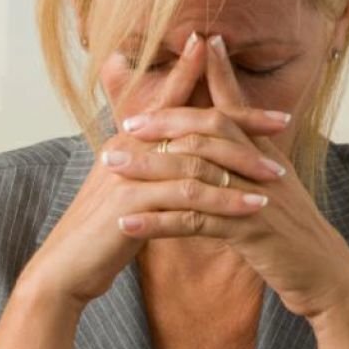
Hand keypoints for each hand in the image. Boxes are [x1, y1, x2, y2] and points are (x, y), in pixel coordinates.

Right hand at [18, 33, 289, 311]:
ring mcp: (127, 172)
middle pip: (194, 123)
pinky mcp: (130, 202)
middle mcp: (128, 146)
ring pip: (196, 159)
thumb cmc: (100, 232)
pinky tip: (252, 208)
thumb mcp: (129, 191)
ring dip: (240, 166)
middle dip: (241, 121)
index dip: (214, 88)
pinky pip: (187, 196)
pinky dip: (224, 200)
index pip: (177, 104)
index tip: (250, 81)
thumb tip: (183, 158)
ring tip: (277, 177)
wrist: (65, 267)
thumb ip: (153, 168)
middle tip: (283, 122)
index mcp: (129, 139)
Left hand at [109, 34, 348, 320]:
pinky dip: (156, 222)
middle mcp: (263, 169)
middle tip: (126, 124)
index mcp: (267, 156)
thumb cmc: (291, 236)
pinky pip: (194, 221)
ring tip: (111, 165)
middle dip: (165, 123)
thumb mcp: (271, 191)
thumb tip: (221, 142)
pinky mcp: (248, 231)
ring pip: (196, 172)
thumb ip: (248, 162)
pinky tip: (127, 223)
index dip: (219, 75)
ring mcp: (256, 197)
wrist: (328, 277)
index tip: (196, 44)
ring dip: (149, 168)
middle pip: (210, 131)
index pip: (236, 108)